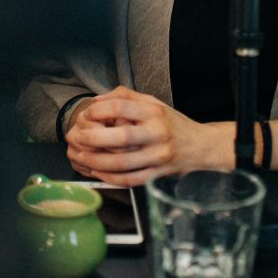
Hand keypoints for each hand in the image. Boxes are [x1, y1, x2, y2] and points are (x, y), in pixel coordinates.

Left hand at [63, 86, 230, 185]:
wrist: (200, 145)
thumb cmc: (171, 122)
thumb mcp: (152, 102)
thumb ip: (124, 97)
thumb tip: (96, 100)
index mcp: (154, 112)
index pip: (120, 108)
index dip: (99, 111)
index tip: (87, 114)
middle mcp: (157, 133)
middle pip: (120, 137)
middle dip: (93, 138)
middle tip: (78, 137)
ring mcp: (159, 156)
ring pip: (122, 163)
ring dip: (97, 161)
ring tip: (83, 156)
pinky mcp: (159, 174)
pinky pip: (130, 179)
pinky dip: (111, 178)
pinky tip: (98, 172)